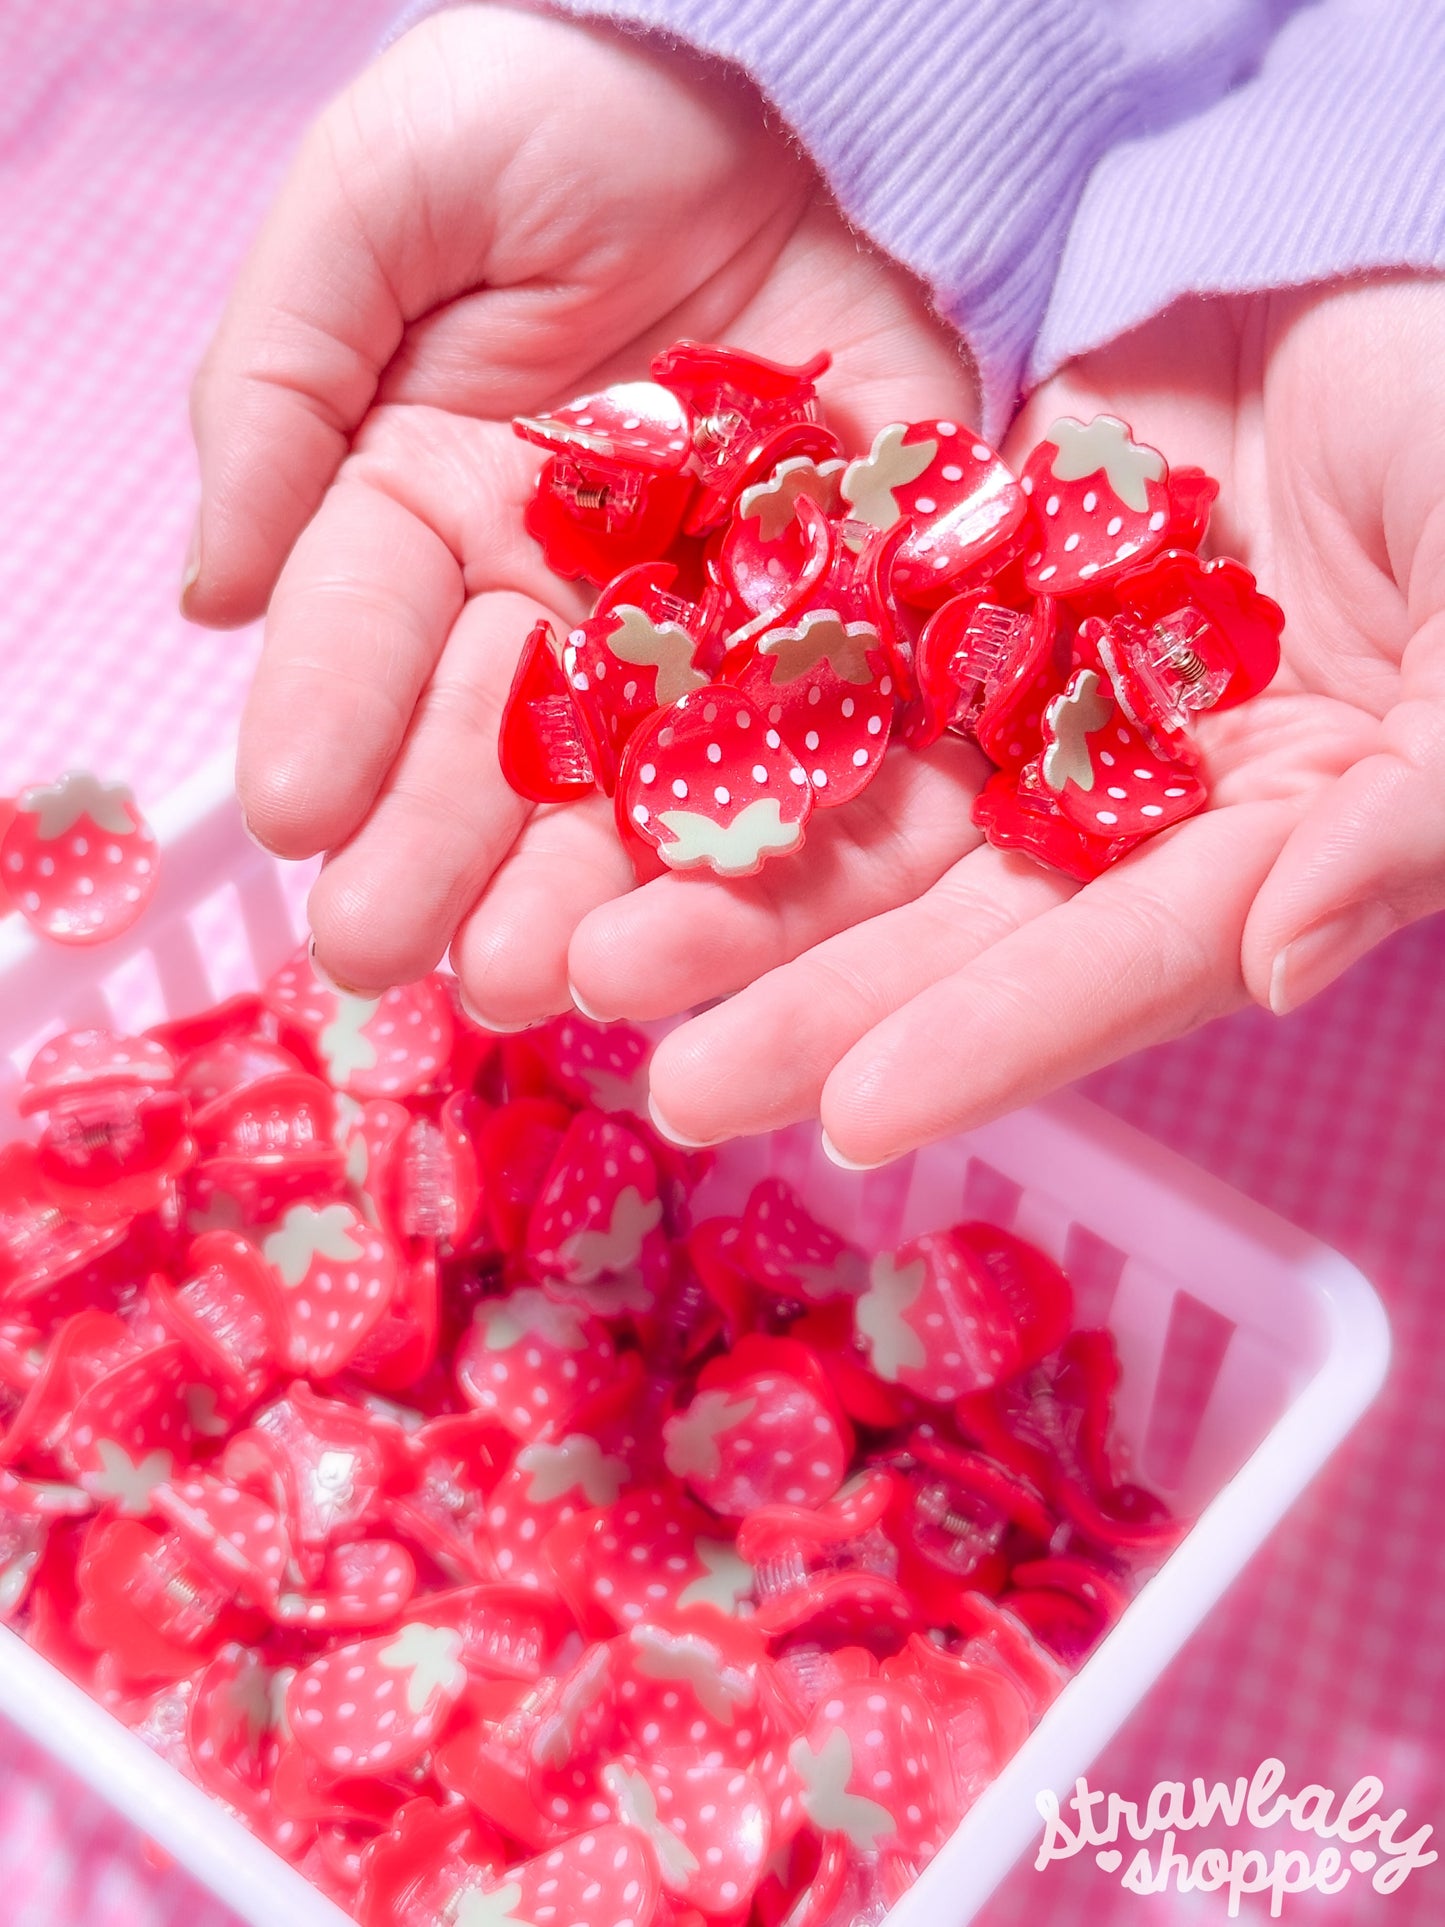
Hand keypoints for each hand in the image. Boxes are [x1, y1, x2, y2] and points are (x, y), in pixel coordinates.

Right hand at [188, 4, 978, 1008]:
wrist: (777, 59)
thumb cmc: (550, 110)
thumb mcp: (381, 204)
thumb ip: (281, 386)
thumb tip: (214, 600)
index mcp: (433, 504)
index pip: (367, 635)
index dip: (329, 723)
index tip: (298, 824)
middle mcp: (562, 587)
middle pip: (503, 744)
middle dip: (450, 853)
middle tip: (408, 958)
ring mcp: (707, 609)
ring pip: (651, 773)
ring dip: (604, 886)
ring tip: (559, 985)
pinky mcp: (852, 598)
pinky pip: (830, 722)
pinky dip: (801, 820)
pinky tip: (747, 913)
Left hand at [609, 276, 1444, 1160]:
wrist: (1420, 292)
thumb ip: (1414, 816)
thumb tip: (1281, 962)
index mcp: (1255, 843)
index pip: (1112, 966)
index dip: (991, 1043)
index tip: (853, 1122)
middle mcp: (1120, 795)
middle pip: (952, 918)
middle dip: (812, 1004)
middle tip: (667, 1087)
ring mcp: (1031, 686)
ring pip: (868, 803)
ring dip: (739, 882)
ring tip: (592, 957)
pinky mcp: (962, 574)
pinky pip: (838, 643)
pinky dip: (738, 709)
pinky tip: (624, 773)